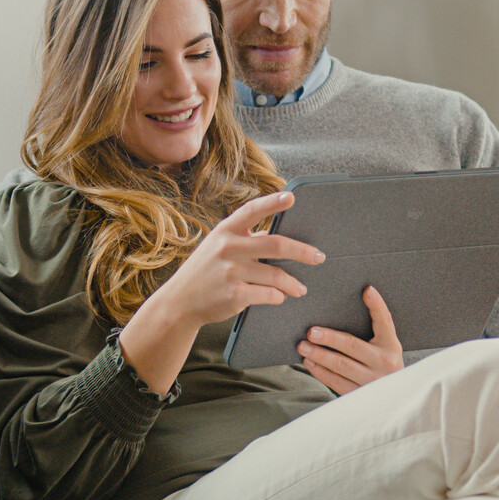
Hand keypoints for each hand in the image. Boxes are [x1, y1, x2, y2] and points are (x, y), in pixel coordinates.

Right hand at [141, 191, 323, 329]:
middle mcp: (228, 247)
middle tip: (318, 256)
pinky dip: (278, 296)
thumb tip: (277, 236)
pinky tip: (280, 297)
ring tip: (300, 288)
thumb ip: (244, 239)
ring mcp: (231, 271)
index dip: (273, 202)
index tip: (291, 197)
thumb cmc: (204, 271)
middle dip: (303, 251)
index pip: (252, 210)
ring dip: (293, 283)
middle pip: (276, 244)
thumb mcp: (217, 246)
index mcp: (225, 231)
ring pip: (276, 275)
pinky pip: (269, 294)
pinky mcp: (234, 294)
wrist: (180, 302)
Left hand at [297, 286, 403, 393]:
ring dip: (319, 356)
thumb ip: (372, 332)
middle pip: (353, 346)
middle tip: (311, 332)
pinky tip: (310, 363)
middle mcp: (385, 363)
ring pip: (341, 365)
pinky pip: (337, 382)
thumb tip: (344, 310)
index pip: (385, 322)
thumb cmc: (383, 366)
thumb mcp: (385, 347)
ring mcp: (372, 380)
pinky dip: (321, 372)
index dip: (377, 305)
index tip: (367, 290)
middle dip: (329, 338)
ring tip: (304, 347)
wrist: (394, 397)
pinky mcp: (360, 395)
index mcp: (391, 346)